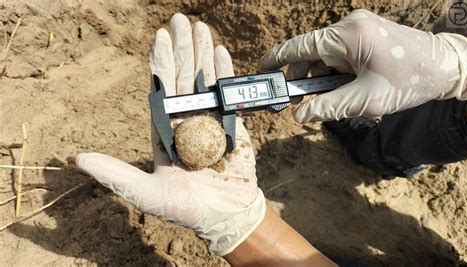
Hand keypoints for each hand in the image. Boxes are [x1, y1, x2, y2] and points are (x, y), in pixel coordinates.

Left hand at [76, 13, 264, 255]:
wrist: (224, 216)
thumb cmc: (186, 208)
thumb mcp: (146, 193)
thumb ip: (116, 174)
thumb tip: (79, 159)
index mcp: (166, 130)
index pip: (160, 90)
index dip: (160, 64)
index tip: (159, 38)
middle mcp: (186, 120)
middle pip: (183, 78)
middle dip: (182, 49)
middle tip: (181, 20)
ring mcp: (209, 120)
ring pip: (205, 81)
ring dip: (203, 54)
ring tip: (202, 28)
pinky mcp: (230, 125)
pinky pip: (227, 95)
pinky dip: (225, 74)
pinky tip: (221, 52)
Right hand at [259, 9, 466, 121]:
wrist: (445, 68)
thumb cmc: (409, 80)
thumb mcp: (364, 100)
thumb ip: (327, 108)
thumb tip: (298, 115)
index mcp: (348, 35)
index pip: (300, 46)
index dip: (277, 58)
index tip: (261, 70)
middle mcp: (350, 26)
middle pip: (311, 53)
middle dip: (304, 79)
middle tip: (298, 104)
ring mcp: (358, 29)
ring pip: (325, 57)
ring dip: (322, 79)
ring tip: (332, 100)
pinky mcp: (365, 36)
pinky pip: (339, 55)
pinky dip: (335, 73)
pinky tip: (344, 89)